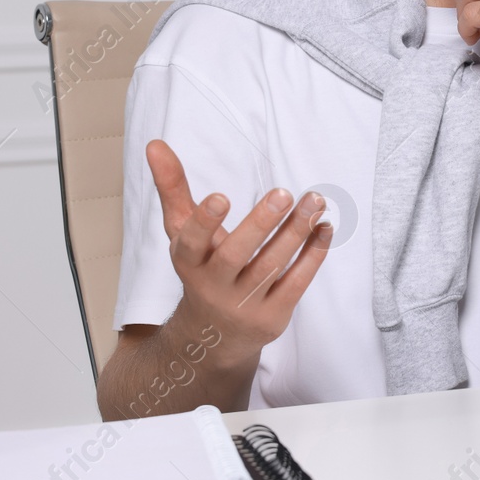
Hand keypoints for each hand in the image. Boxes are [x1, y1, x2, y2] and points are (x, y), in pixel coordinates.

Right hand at [145, 139, 329, 368]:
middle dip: (261, 223)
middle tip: (285, 193)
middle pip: (236, 254)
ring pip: (272, 266)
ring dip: (296, 232)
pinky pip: (296, 283)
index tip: (221, 196)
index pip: (192, 242)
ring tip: (315, 201)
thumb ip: (173, 188)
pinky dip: (313, 254)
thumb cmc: (202, 267)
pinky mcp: (273, 316)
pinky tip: (324, 227)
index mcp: (189, 261)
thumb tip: (155, 144)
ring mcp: (244, 304)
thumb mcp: (182, 232)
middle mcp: (213, 285)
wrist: (214, 335)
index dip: (205, 221)